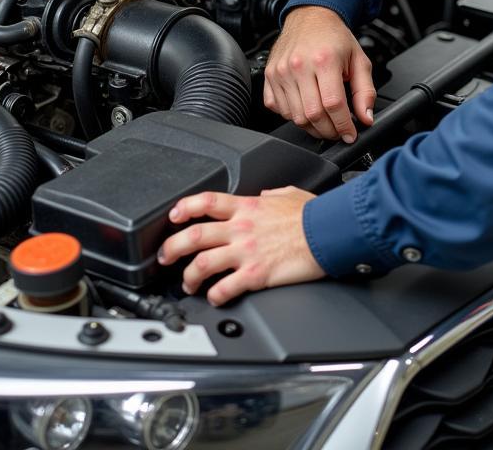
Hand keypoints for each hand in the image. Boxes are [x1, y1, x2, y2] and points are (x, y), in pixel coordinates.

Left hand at [157, 187, 324, 305]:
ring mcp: (246, 251)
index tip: (173, 215)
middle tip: (164, 256)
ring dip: (189, 277)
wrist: (328, 232)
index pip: (206, 201)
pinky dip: (215, 296)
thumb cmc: (313, 215)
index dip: (184, 207)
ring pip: (202, 263)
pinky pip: (226, 288)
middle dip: (172, 247)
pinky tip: (215, 298)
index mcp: (247, 207)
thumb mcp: (289, 194)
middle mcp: (241, 228)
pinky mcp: (256, 274)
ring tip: (188, 284)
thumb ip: (271, 195)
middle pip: (194, 235)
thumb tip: (264, 195)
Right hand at [264, 5, 374, 141]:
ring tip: (324, 122)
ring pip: (295, 116)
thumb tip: (365, 118)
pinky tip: (305, 108)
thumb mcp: (359, 60)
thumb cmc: (334, 37)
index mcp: (324, 60)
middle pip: (312, 115)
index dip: (343, 125)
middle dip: (329, 131)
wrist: (310, 17)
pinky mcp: (269, 76)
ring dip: (311, 127)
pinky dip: (292, 116)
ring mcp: (281, 71)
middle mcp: (299, 65)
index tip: (350, 134)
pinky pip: (278, 108)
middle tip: (338, 130)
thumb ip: (364, 91)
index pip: (333, 104)